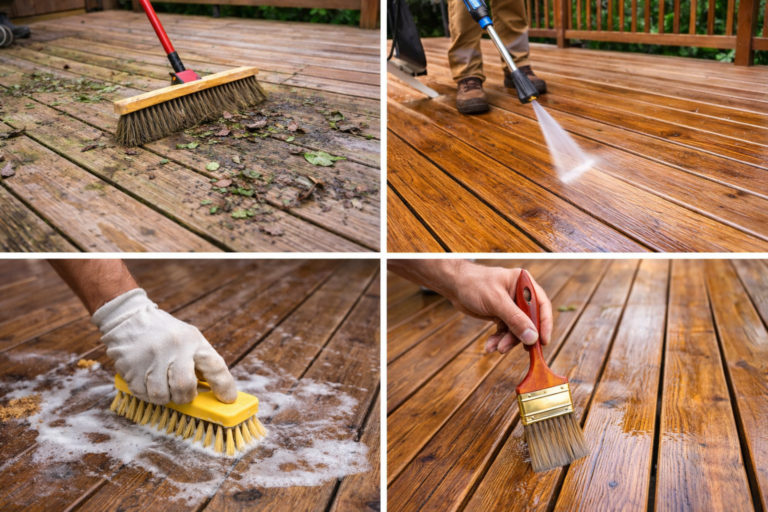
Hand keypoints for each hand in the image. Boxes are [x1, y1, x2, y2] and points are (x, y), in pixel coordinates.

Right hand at [92, 289, 236, 404]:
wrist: (129, 318)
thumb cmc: (166, 334)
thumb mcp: (189, 339)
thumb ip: (202, 362)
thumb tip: (218, 392)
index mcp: (193, 341)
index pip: (215, 366)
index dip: (224, 386)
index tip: (228, 399)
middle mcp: (174, 348)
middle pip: (184, 386)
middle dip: (185, 397)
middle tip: (183, 394)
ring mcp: (151, 358)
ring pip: (161, 395)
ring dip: (164, 397)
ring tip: (163, 385)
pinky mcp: (131, 367)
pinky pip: (143, 394)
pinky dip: (147, 394)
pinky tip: (148, 381)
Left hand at [447, 262, 552, 353]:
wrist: (454, 285)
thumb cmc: (474, 284)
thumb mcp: (496, 300)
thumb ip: (515, 319)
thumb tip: (532, 337)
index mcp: (524, 284)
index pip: (542, 305)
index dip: (545, 324)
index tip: (543, 342)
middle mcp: (520, 295)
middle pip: (529, 321)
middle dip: (519, 336)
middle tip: (508, 348)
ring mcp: (511, 306)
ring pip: (516, 329)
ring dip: (507, 341)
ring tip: (496, 348)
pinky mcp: (501, 315)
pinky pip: (505, 331)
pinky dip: (499, 339)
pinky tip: (490, 345)